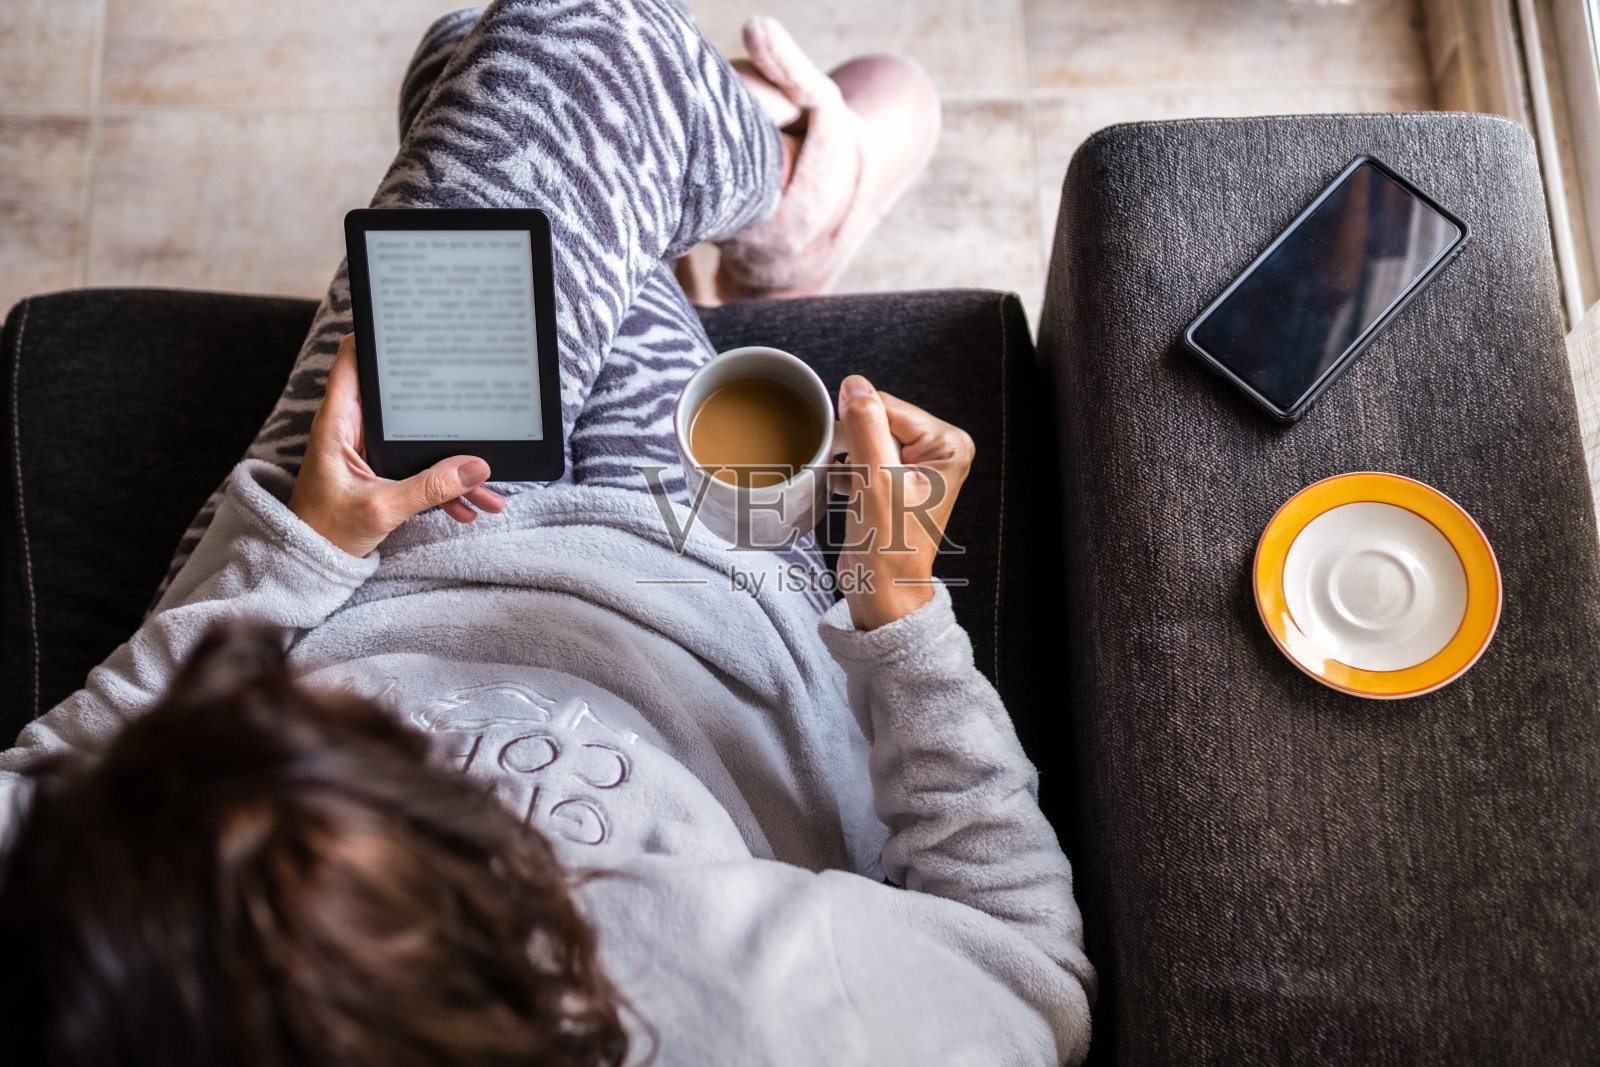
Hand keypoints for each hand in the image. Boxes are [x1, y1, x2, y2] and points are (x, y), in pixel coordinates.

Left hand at [286, 334, 505, 556]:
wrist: (308, 565)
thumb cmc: (324, 532)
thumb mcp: (380, 509)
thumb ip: (428, 488)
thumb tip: (475, 468)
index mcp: (340, 422)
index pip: (354, 358)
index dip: (380, 336)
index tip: (416, 326)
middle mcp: (355, 428)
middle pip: (401, 395)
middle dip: (441, 400)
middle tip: (475, 387)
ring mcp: (371, 450)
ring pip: (420, 437)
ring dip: (454, 457)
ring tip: (488, 479)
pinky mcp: (383, 472)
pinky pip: (422, 467)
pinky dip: (446, 484)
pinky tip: (471, 504)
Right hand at [833, 375, 973, 629]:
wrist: (883, 590)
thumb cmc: (890, 546)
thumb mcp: (876, 479)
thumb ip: (866, 427)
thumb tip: (855, 385)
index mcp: (948, 445)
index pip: (888, 407)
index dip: (858, 425)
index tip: (845, 452)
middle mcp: (938, 451)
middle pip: (878, 420)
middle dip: (854, 444)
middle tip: (853, 476)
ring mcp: (917, 466)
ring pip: (866, 439)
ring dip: (848, 459)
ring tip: (853, 488)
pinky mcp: (896, 481)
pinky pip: (863, 457)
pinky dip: (848, 471)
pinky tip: (847, 490)